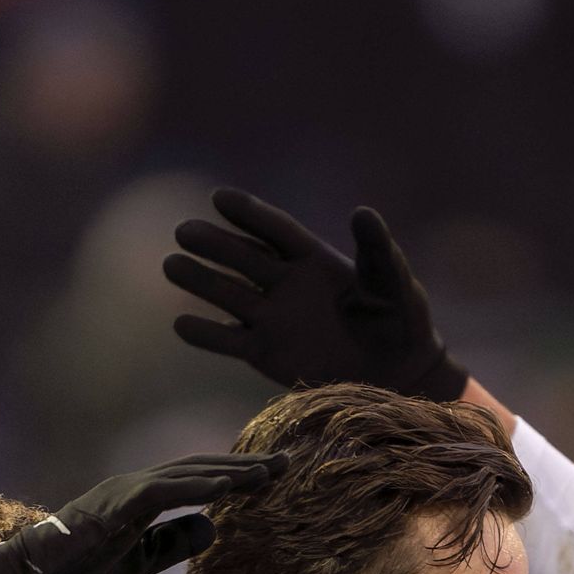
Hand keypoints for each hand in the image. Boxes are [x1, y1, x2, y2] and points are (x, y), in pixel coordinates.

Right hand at [0, 453, 290, 573]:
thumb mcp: (138, 564)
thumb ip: (174, 544)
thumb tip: (215, 526)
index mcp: (140, 499)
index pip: (197, 481)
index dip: (237, 478)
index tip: (273, 477)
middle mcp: (134, 486)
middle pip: (200, 469)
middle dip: (245, 466)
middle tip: (287, 462)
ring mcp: (123, 492)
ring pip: (187, 473)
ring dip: (230, 471)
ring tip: (268, 470)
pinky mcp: (114, 507)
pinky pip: (163, 492)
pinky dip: (197, 487)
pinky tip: (228, 487)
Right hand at [163, 190, 468, 400]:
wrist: (398, 375)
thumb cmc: (402, 322)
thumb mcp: (395, 282)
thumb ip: (377, 249)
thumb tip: (363, 211)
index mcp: (314, 260)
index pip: (275, 231)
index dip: (249, 214)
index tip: (219, 197)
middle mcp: (287, 284)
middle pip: (243, 259)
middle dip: (215, 244)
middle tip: (184, 232)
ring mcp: (273, 318)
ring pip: (229, 294)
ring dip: (200, 281)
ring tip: (171, 265)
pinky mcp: (266, 353)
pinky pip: (229, 341)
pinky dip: (206, 335)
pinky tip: (181, 324)